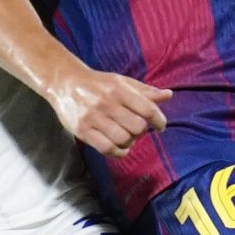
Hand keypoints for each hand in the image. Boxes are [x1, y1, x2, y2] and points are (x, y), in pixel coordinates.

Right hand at [48, 67, 172, 156]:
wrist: (65, 83)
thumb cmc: (99, 84)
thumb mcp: (122, 82)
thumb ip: (145, 91)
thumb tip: (169, 95)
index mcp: (119, 90)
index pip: (148, 109)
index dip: (159, 120)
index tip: (160, 126)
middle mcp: (107, 103)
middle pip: (137, 127)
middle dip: (142, 131)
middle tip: (138, 129)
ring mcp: (93, 118)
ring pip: (123, 139)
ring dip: (130, 142)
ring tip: (127, 137)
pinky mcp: (83, 131)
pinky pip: (107, 148)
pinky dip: (119, 152)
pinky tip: (121, 148)